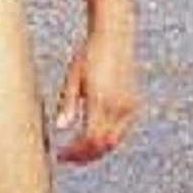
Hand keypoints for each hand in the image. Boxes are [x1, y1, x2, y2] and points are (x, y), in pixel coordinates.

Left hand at [54, 25, 140, 163]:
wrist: (114, 36)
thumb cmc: (88, 54)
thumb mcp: (73, 78)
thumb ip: (67, 104)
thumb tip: (60, 128)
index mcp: (100, 99)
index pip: (89, 139)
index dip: (75, 153)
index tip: (60, 155)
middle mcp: (118, 106)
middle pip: (103, 145)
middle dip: (85, 155)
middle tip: (67, 157)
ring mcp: (128, 106)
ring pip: (114, 141)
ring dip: (95, 149)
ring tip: (76, 149)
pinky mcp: (132, 104)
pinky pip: (120, 131)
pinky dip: (106, 139)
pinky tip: (90, 136)